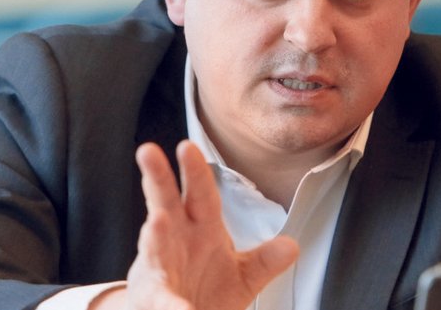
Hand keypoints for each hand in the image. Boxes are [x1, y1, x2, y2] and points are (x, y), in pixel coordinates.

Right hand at [107, 140, 298, 309]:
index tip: (187, 146)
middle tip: (148, 152)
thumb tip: (292, 246)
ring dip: (155, 234)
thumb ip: (265, 261)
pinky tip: (180, 305)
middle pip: (164, 202)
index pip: (200, 194)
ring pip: (153, 245)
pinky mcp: (154, 298)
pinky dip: (170, 302)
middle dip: (157, 178)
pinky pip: (162, 299)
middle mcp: (176, 241)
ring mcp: (161, 266)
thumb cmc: (206, 292)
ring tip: (157, 222)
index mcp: (201, 230)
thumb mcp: (243, 276)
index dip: (195, 171)